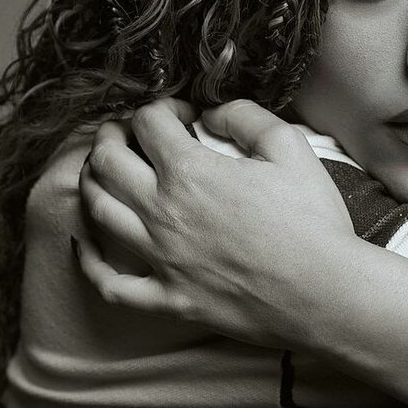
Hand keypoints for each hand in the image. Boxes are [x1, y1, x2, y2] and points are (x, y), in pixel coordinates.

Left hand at [73, 97, 356, 346]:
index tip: (180, 114)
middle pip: (108, 161)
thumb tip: (212, 113)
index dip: (160, 108)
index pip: (148, 123)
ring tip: (101, 171)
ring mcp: (160, 258)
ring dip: (92, 182)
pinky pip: (109, 283)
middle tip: (125, 133)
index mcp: (190, 171)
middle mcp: (162, 211)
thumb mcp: (290, 149)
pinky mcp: (167, 298)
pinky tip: (83, 244)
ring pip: (99, 212)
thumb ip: (245, 117)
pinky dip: (88, 261)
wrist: (324, 293)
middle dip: (111, 136)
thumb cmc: (313, 222)